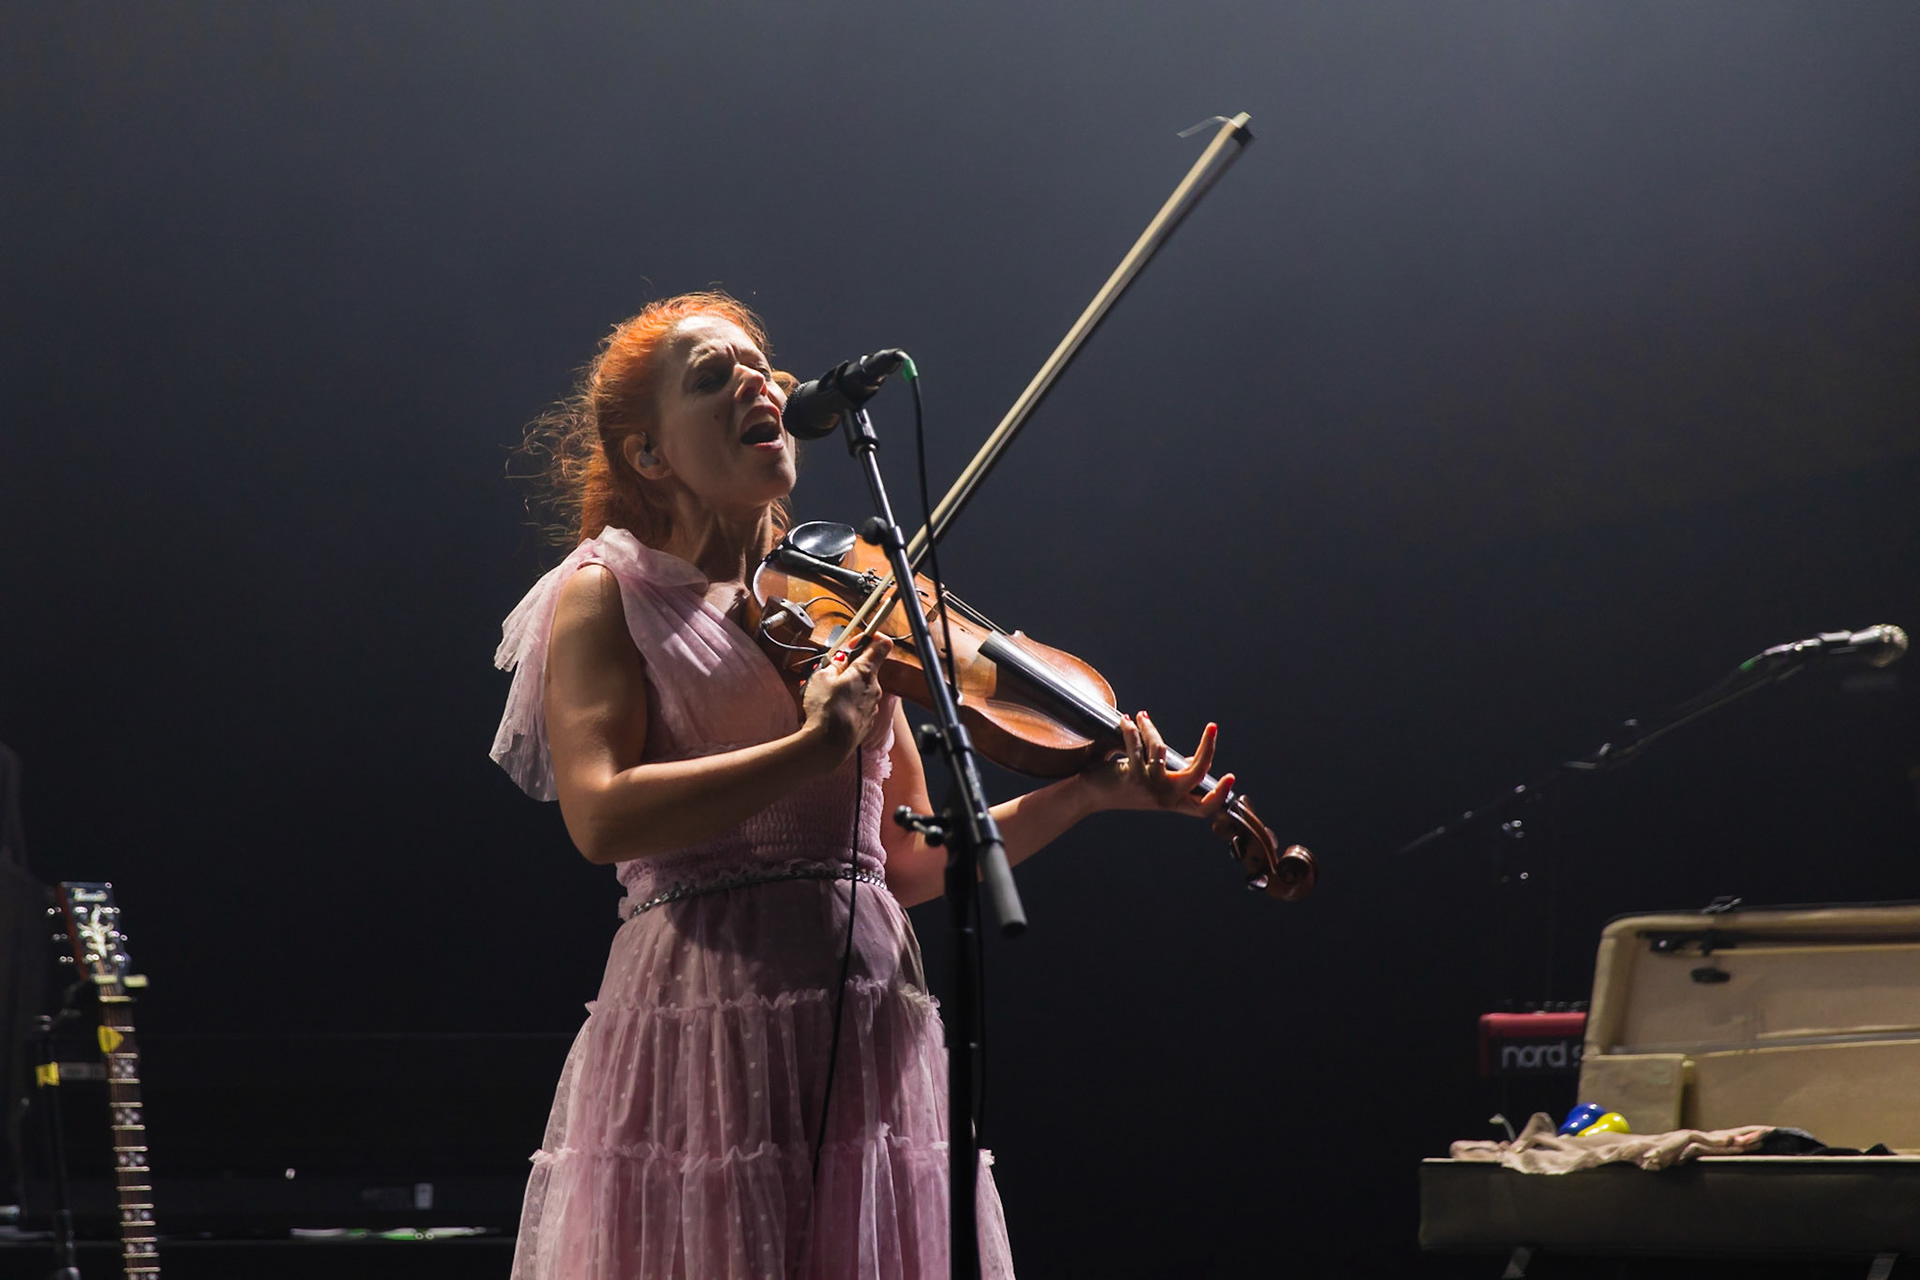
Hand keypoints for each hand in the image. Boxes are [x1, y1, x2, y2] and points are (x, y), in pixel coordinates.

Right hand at [799, 635, 893, 766]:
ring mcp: (872, 706)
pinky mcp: (866, 722)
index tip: (858, 640)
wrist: (829, 746)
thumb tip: (838, 662)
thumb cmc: (826, 710)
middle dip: (848, 668)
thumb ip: (833, 665)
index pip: (882, 645)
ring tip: (824, 694)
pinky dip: (846, 704)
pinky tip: (830, 710)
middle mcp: (875, 688)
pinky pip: (858, 706)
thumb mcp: (821, 677)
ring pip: (860, 689)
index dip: (872, 638)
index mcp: (865, 671)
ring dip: (846, 687)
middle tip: (829, 672)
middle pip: (866, 669)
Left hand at [1081, 711, 1233, 820]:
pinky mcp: (1131, 776)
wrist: (1088, 797)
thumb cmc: (1121, 786)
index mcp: (1172, 802)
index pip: (1202, 808)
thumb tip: (1196, 758)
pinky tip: (1129, 721)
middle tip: (1213, 727)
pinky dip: (1133, 730)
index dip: (1219, 795)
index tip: (1230, 776)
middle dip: (1208, 748)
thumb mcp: (1152, 785)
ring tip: (1142, 717)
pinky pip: (1138, 746)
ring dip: (1150, 729)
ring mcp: (1148, 787)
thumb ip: (1174, 774)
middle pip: (1196, 776)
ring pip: (1162, 750)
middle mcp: (1164, 798)